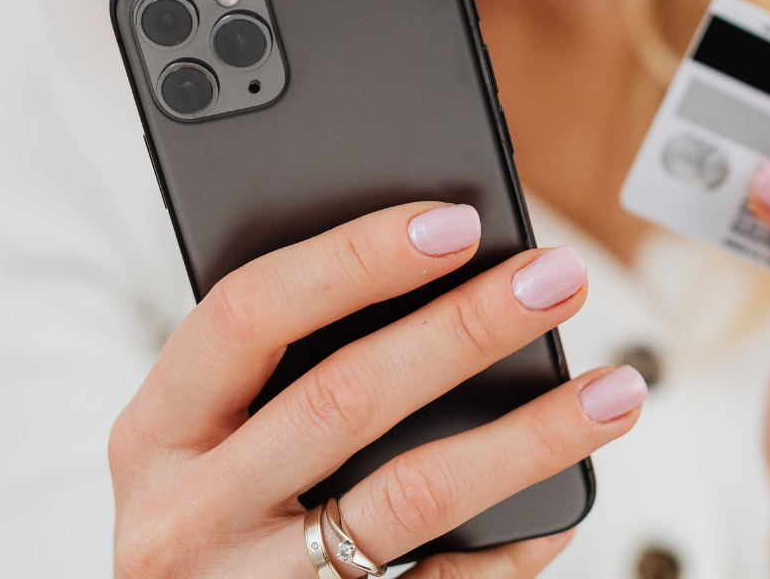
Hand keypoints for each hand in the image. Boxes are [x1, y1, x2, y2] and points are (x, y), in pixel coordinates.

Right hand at [110, 201, 646, 578]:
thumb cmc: (213, 524)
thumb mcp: (200, 448)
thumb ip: (275, 372)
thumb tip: (435, 259)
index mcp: (154, 436)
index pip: (247, 314)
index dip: (353, 258)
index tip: (456, 222)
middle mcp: (188, 517)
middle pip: (344, 396)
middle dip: (466, 326)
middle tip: (557, 279)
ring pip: (412, 494)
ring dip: (529, 435)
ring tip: (615, 390)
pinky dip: (513, 546)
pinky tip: (566, 508)